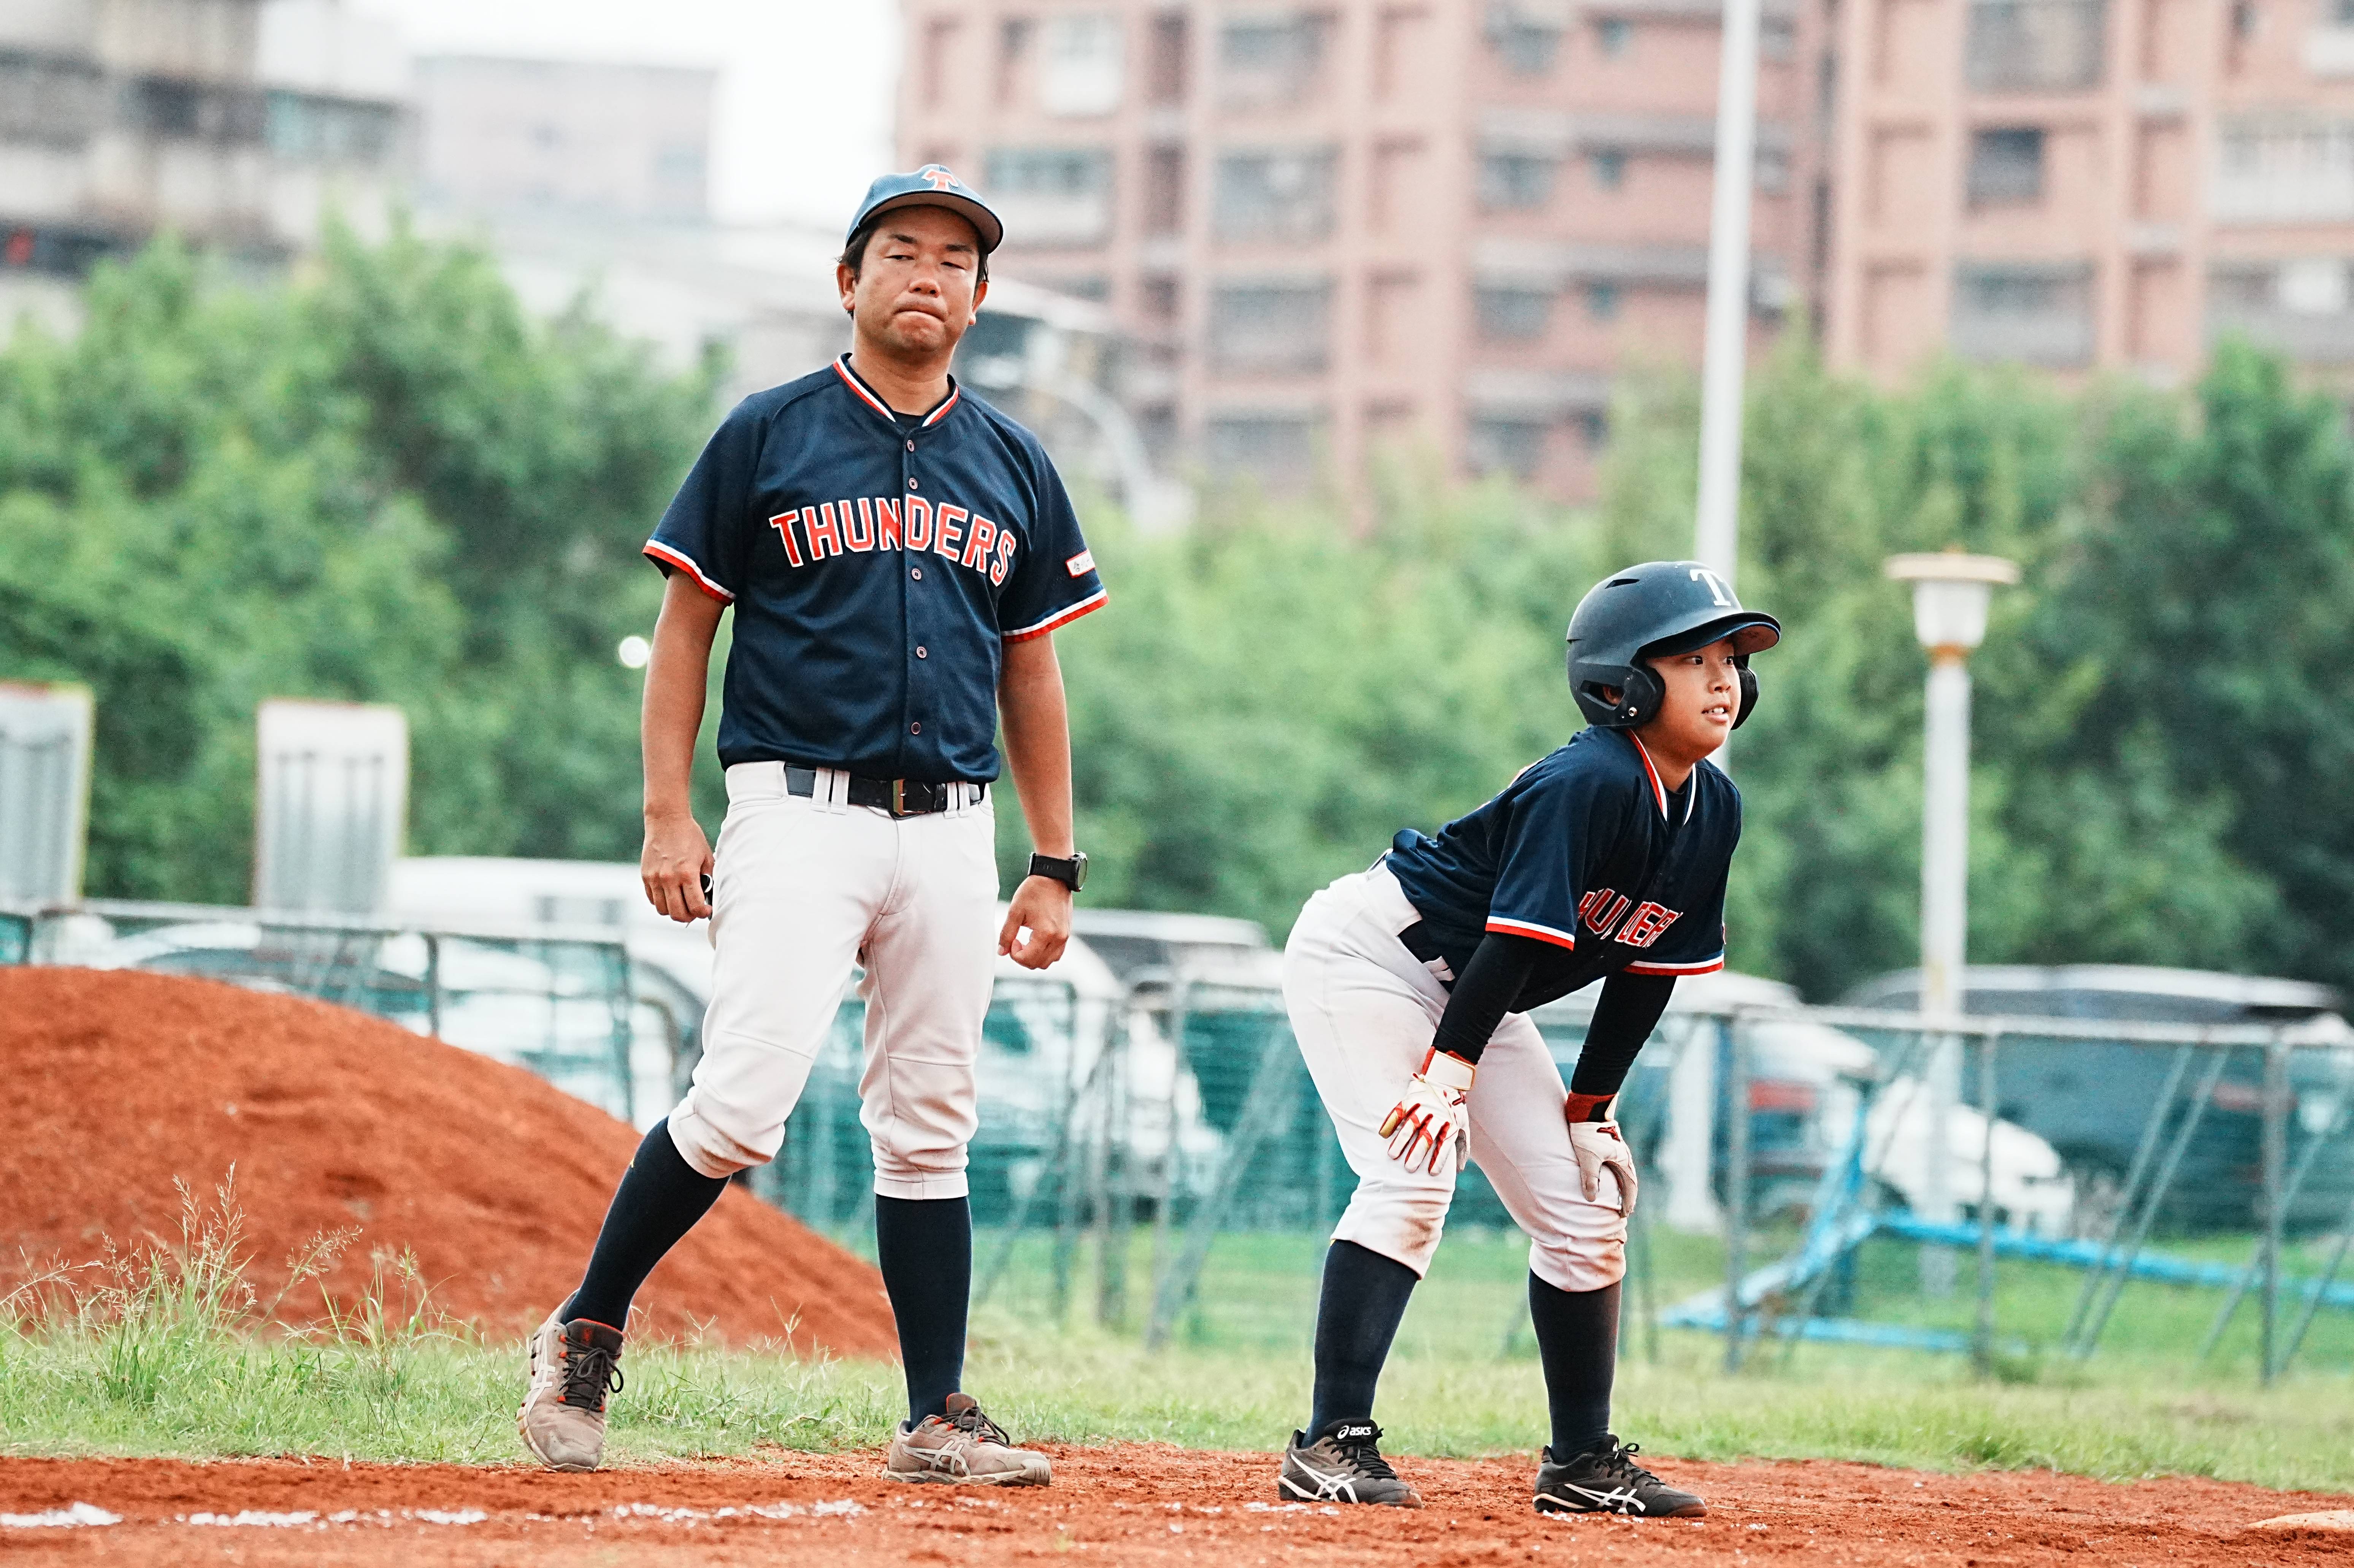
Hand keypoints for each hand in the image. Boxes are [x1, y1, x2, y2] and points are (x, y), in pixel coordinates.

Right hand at [641, 810, 712, 922]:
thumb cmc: (690, 836)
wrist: (666, 820)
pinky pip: (652, 899)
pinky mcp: (645, 876)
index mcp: (687, 874)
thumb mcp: (706, 856)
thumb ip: (707, 878)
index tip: (706, 910)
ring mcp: (655, 878)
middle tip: (695, 911)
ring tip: (682, 904)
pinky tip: (670, 894)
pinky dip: (662, 902)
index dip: (703, 913)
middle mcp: (669, 878)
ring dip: (674, 911)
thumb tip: (708, 897)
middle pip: (677, 914)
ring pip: (662, 910)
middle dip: (689, 917)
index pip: (694, 907)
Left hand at [998, 874, 1070, 969]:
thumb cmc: (1034, 891)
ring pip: (1049, 961)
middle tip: (1016, 942)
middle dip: (1023, 958)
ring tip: (1027, 942)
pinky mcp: (1067, 933)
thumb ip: (1007, 934)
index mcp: (1045, 933)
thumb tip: (1002, 951)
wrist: (1054, 877)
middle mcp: (1058, 938)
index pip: (1027, 959)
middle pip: (1038, 964)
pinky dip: (1045, 952)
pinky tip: (1036, 940)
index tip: (1012, 940)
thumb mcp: (1015, 911)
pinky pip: (1056, 953)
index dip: (1014, 954)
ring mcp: (1065, 936)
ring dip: (1035, 957)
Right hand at [1378, 1048, 1475, 1176]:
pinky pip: (1400, 1111)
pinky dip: (1391, 1122)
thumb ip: (1462, 1147)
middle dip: (1417, 1153)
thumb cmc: (1455, 1110)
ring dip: (1401, 1141)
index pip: (1445, 1143)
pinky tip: (1383, 1134)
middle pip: (1427, 1136)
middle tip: (1409, 1168)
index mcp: (1451, 1123)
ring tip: (1392, 1155)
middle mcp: (1437, 1115)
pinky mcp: (1412, 1098)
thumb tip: (1460, 1169)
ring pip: (1411, 1125)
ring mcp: (1424, 1106)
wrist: (1446, 1080)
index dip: (1439, 1159)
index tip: (1432, 1173)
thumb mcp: (1463, 1126)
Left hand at [1567, 1118, 1637, 1215]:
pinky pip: (1614, 1165)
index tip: (1625, 1214)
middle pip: (1628, 1180)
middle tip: (1624, 1210)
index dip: (1628, 1201)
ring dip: (1621, 1186)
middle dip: (1627, 1196)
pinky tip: (1606, 1177)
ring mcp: (1616, 1149)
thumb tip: (1591, 1199)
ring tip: (1617, 1197)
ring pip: (1621, 1172)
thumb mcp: (1587, 1158)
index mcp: (1623, 1160)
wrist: (1587, 1108)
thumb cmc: (1588, 1133)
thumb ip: (1589, 1178)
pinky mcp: (1608, 1144)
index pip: (1630, 1186)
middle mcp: (1623, 1156)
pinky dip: (1614, 1175)